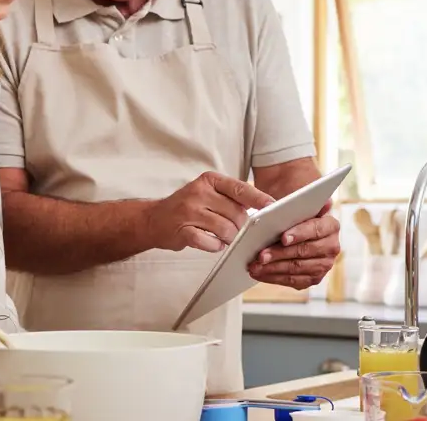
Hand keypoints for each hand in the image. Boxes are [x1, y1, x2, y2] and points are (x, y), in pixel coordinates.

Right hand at [146, 171, 275, 251]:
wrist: (154, 219)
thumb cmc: (187, 206)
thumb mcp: (208, 193)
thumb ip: (231, 197)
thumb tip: (262, 207)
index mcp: (209, 180)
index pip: (240, 189)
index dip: (259, 199)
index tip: (273, 207)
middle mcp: (198, 192)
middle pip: (236, 213)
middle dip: (242, 226)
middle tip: (241, 232)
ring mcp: (189, 211)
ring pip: (225, 229)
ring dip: (230, 238)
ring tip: (226, 238)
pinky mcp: (182, 230)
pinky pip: (209, 242)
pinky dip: (216, 246)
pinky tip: (213, 243)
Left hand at [248, 200, 340, 288]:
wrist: (296, 231)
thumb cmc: (295, 217)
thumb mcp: (298, 206)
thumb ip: (307, 202)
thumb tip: (325, 202)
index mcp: (331, 226)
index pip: (316, 229)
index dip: (299, 233)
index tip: (283, 238)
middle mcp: (332, 247)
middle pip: (303, 251)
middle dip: (279, 254)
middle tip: (260, 256)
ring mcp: (324, 265)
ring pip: (296, 268)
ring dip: (273, 268)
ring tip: (255, 266)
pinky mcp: (314, 278)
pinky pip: (293, 281)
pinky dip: (274, 277)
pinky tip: (260, 273)